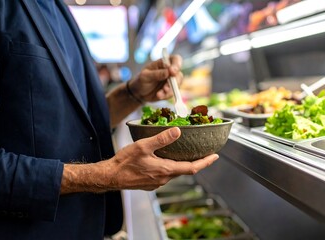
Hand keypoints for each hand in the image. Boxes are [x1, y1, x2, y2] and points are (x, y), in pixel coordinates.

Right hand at [100, 127, 217, 190]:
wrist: (110, 176)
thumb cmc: (125, 162)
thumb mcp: (143, 146)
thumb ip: (162, 139)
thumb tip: (178, 132)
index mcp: (165, 170)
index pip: (192, 167)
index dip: (205, 162)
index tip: (215, 156)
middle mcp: (163, 179)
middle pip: (185, 170)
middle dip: (196, 162)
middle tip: (204, 153)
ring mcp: (157, 182)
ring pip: (174, 172)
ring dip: (182, 164)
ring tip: (187, 154)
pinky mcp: (150, 183)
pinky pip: (165, 174)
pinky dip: (171, 166)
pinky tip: (166, 159)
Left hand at [129, 55, 182, 101]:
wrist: (139, 93)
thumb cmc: (141, 80)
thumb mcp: (146, 76)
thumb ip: (157, 74)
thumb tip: (168, 72)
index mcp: (164, 63)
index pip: (175, 59)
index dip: (176, 64)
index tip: (172, 71)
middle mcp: (170, 71)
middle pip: (179, 74)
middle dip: (174, 81)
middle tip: (166, 87)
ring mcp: (172, 81)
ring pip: (177, 85)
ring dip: (169, 90)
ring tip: (159, 94)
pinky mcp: (171, 90)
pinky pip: (173, 93)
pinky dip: (166, 95)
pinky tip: (159, 95)